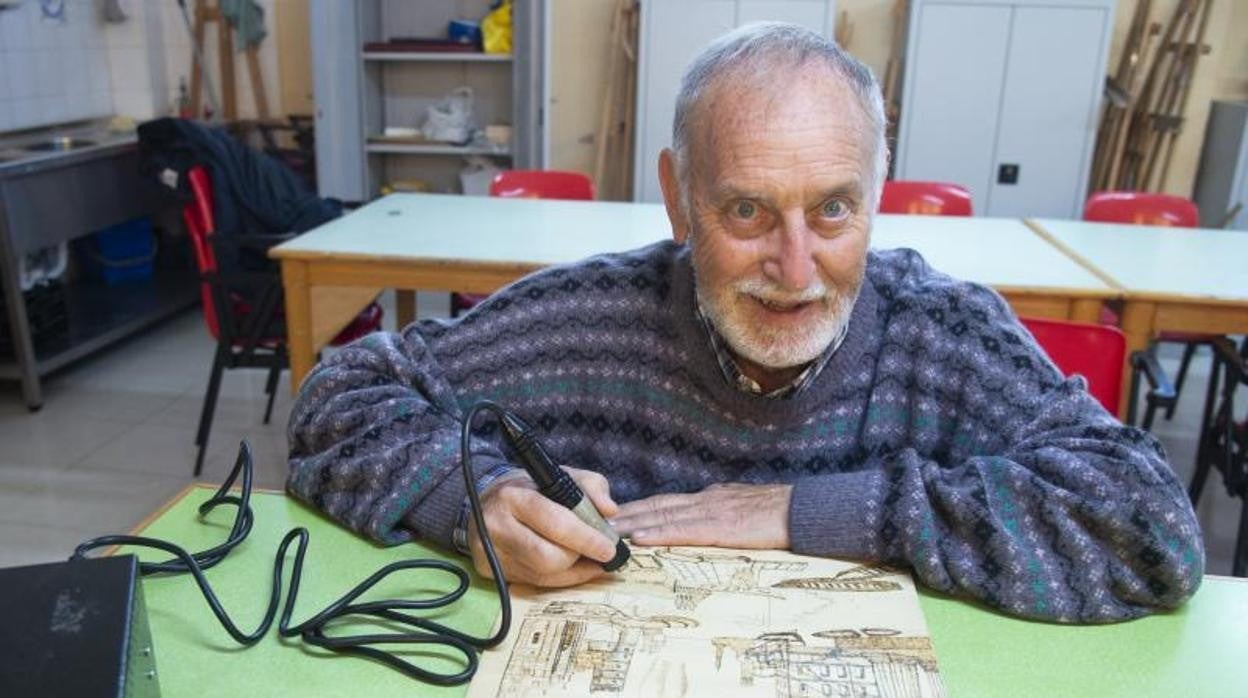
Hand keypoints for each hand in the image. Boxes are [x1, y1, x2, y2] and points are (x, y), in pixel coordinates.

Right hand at [467, 467, 619, 586]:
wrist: (490, 502)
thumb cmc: (533, 489)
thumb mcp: (563, 476)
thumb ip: (591, 487)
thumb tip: (610, 510)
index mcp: (514, 496)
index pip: (554, 522)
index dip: (585, 538)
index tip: (609, 548)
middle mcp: (497, 526)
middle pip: (547, 557)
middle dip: (579, 557)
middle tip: (599, 552)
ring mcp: (491, 553)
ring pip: (542, 575)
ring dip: (573, 570)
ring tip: (590, 560)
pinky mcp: (492, 572)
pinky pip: (535, 583)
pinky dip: (561, 578)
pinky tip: (576, 569)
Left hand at [610, 483, 792, 548]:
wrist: (804, 511)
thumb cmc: (778, 514)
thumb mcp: (741, 507)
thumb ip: (718, 510)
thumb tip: (698, 519)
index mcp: (708, 498)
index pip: (663, 502)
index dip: (635, 508)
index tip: (609, 514)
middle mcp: (703, 500)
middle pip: (654, 506)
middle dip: (622, 514)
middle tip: (591, 521)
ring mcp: (711, 512)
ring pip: (662, 516)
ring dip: (630, 524)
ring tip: (603, 531)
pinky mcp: (721, 528)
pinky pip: (684, 531)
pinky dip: (659, 534)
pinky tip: (640, 539)